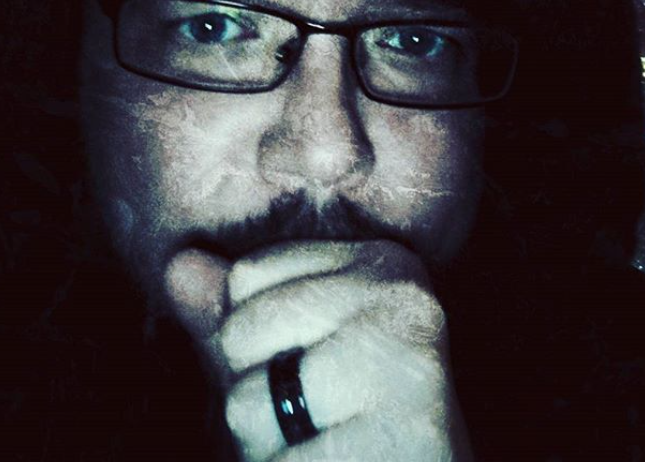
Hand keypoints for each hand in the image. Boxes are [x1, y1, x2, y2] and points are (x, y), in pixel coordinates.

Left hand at [165, 240, 472, 461]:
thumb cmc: (347, 424)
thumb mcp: (292, 355)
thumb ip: (236, 310)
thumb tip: (179, 264)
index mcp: (382, 261)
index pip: (248, 275)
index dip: (260, 338)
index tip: (322, 364)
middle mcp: (403, 295)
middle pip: (242, 332)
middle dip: (260, 392)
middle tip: (326, 415)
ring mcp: (406, 361)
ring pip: (246, 403)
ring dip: (270, 446)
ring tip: (331, 445)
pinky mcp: (403, 436)